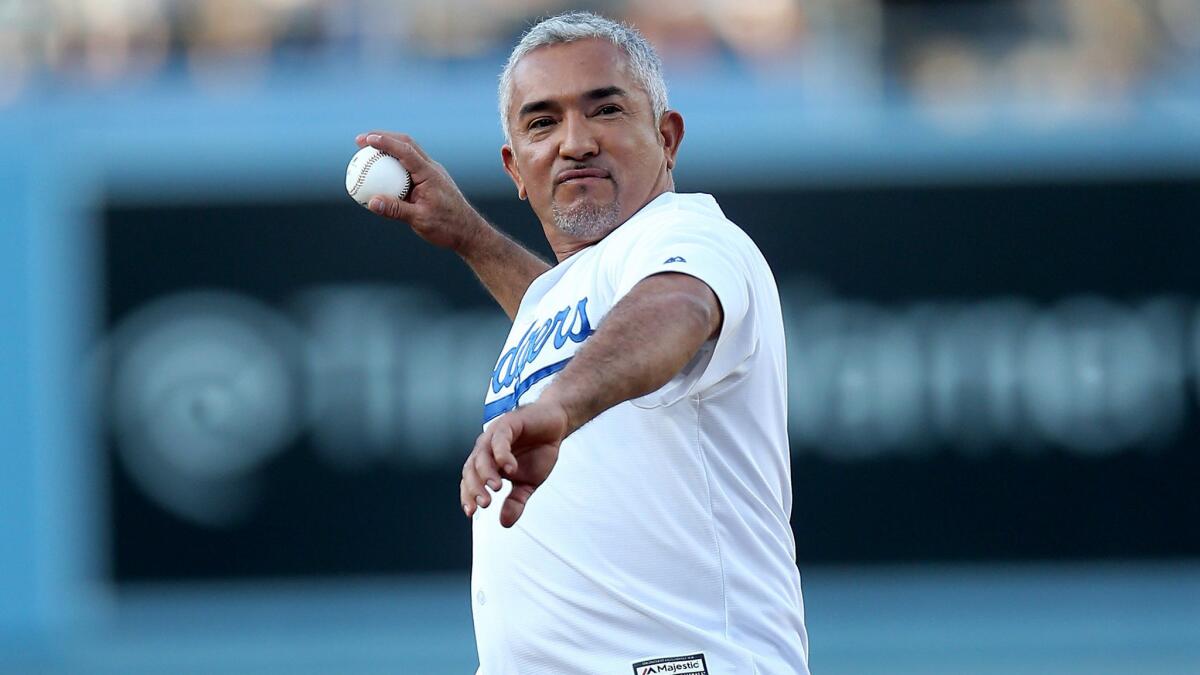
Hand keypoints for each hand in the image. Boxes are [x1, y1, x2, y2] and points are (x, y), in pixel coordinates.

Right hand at [354, 131, 485, 251]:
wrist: (468, 233)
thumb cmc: (448, 227)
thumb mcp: (420, 220)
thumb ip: (396, 210)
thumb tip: (372, 202)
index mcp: (430, 174)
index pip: (406, 151)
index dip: (385, 142)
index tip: (367, 139)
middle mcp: (431, 169)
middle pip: (406, 144)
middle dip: (383, 138)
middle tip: (360, 141)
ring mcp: (431, 174)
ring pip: (407, 153)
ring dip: (388, 148)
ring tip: (366, 152)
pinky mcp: (429, 182)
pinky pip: (408, 168)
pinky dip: (393, 165)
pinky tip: (379, 174)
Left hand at [460, 399, 570, 527]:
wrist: (556, 425)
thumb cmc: (539, 450)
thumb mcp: (528, 483)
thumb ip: (515, 501)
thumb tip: (505, 523)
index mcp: (487, 464)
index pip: (470, 481)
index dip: (468, 496)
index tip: (471, 512)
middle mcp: (486, 449)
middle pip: (470, 469)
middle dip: (475, 488)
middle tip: (485, 503)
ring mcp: (495, 436)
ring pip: (481, 455)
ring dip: (486, 472)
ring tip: (496, 488)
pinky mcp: (508, 423)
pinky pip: (499, 440)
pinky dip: (502, 455)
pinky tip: (510, 468)